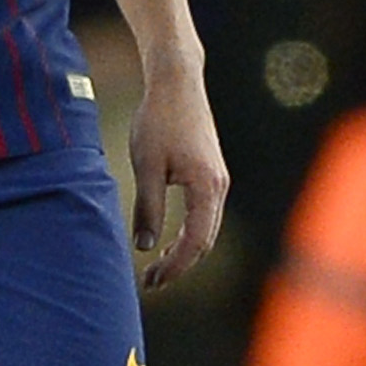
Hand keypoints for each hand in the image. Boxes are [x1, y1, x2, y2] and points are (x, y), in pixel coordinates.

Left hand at [127, 44, 234, 289]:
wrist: (177, 83)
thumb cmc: (159, 120)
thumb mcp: (146, 166)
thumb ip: (148, 209)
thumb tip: (145, 247)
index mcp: (207, 187)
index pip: (195, 242)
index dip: (174, 267)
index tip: (150, 280)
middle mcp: (220, 186)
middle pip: (205, 241)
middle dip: (180, 264)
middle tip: (150, 282)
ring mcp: (218, 179)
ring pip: (207, 228)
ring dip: (184, 250)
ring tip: (156, 266)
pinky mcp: (211, 172)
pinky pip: (205, 214)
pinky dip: (189, 233)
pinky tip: (168, 238)